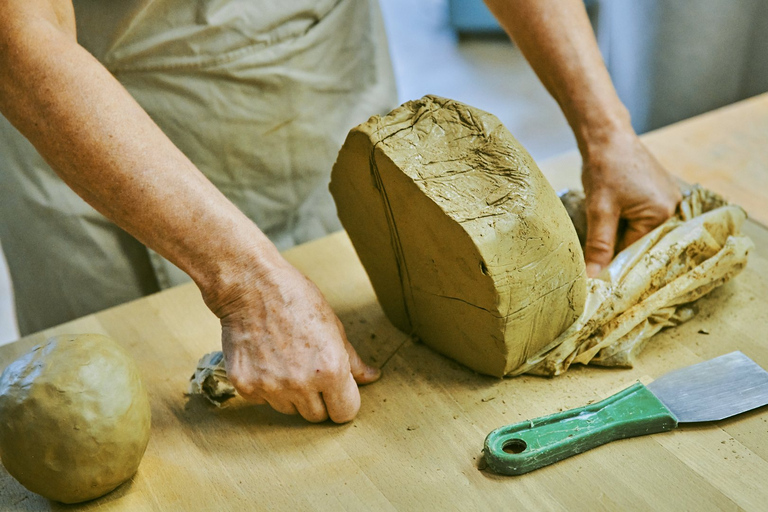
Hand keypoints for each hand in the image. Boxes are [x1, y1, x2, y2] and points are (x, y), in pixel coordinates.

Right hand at [209, 261, 380, 422]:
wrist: (251, 286)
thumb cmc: (296, 299)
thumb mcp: (333, 326)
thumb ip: (352, 359)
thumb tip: (371, 377)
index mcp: (331, 370)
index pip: (345, 413)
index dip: (343, 401)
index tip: (337, 390)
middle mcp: (301, 384)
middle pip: (316, 416)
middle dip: (317, 399)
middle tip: (308, 369)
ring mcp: (271, 387)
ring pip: (288, 410)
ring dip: (290, 394)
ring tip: (285, 360)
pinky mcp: (246, 386)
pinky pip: (263, 401)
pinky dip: (265, 387)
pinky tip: (265, 359)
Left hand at [581, 133, 680, 276]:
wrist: (606, 134)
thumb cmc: (604, 167)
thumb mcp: (599, 209)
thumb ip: (599, 245)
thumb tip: (592, 278)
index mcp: (662, 213)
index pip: (636, 250)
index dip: (615, 263)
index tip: (597, 276)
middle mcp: (672, 208)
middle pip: (641, 242)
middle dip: (620, 250)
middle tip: (596, 265)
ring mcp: (666, 199)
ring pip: (640, 231)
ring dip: (621, 235)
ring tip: (602, 240)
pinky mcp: (657, 194)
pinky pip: (641, 218)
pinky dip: (625, 223)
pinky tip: (611, 222)